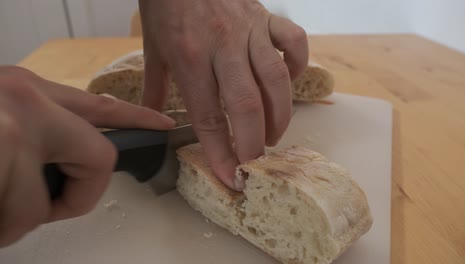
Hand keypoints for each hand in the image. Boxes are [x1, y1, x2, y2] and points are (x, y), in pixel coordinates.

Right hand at [0, 66, 174, 246]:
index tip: (164, 126)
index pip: (101, 107)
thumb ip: (37, 132)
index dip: (137, 120)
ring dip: (19, 215)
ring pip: (53, 195)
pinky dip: (2, 222)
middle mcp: (30, 99)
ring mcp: (20, 122)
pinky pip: (21, 212)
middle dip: (79, 195)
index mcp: (29, 91)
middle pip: (100, 158)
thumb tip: (58, 167)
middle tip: (48, 207)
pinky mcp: (5, 145)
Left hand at [139, 0, 307, 189]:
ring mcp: (249, 29)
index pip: (209, 116)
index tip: (232, 178)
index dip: (222, 152)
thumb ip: (155, 88)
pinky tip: (287, 83)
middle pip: (247, 104)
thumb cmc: (165, 5)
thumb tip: (153, 123)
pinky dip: (297, 66)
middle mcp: (222, 46)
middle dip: (255, 142)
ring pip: (276, 80)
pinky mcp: (266, 16)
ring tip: (273, 134)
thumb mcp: (153, 48)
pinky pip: (294, 42)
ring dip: (280, 115)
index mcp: (189, 58)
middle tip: (256, 162)